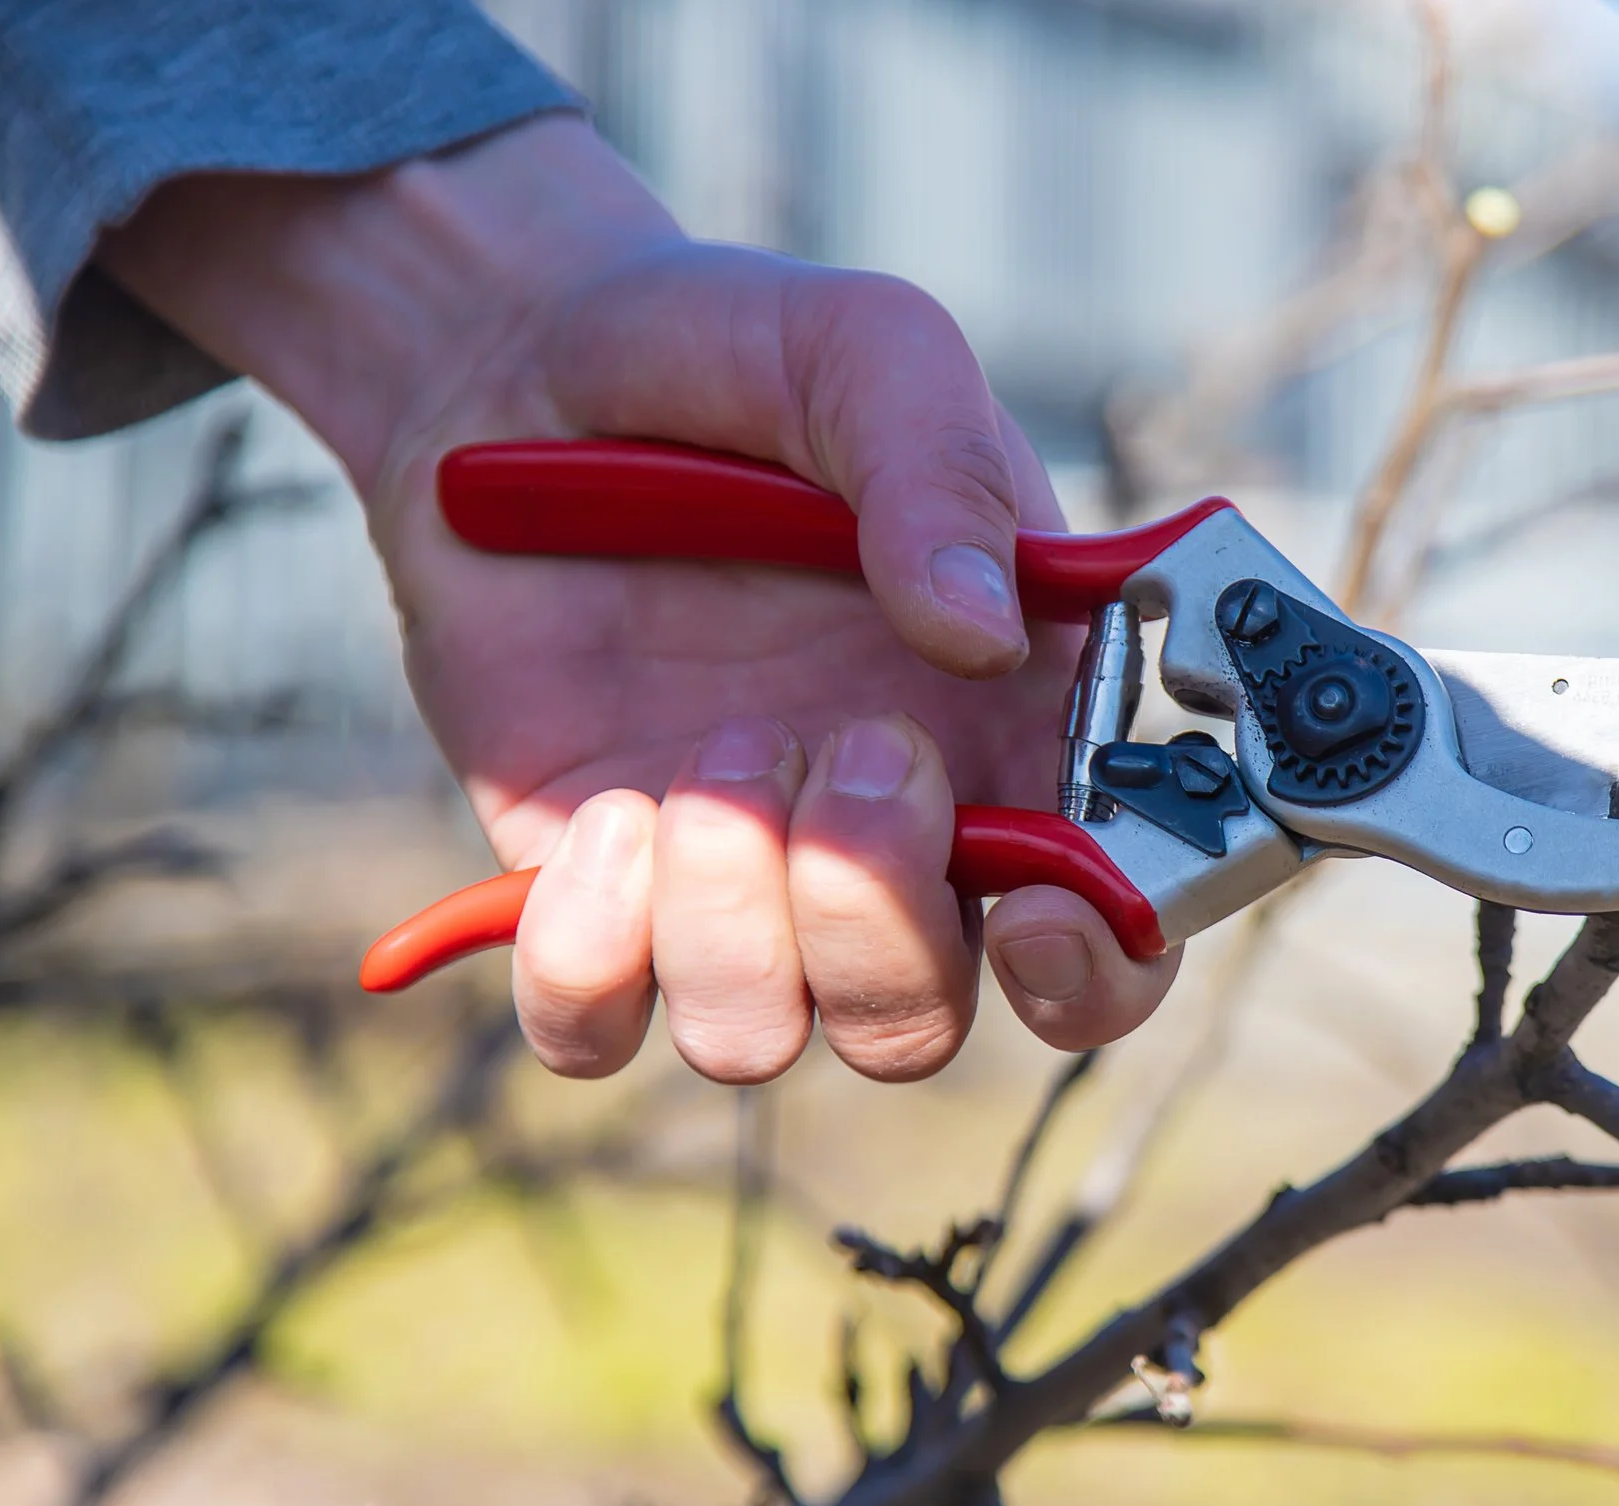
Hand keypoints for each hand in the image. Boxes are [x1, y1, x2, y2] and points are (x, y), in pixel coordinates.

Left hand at [100, 116, 1180, 1082]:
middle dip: (881, 918)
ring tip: (706, 756)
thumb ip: (938, 471)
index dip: (1105, 961)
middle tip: (851, 748)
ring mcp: (732, 873)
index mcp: (1007, 726)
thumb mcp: (863, 353)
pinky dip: (592, 955)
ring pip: (760, 1038)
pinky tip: (604, 813)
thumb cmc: (727, 356)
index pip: (1110, 915)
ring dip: (734, 919)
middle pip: (923, 1019)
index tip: (1045, 908)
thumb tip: (977, 636)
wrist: (507, 364)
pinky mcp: (589, 894)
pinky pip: (598, 1029)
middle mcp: (885, 830)